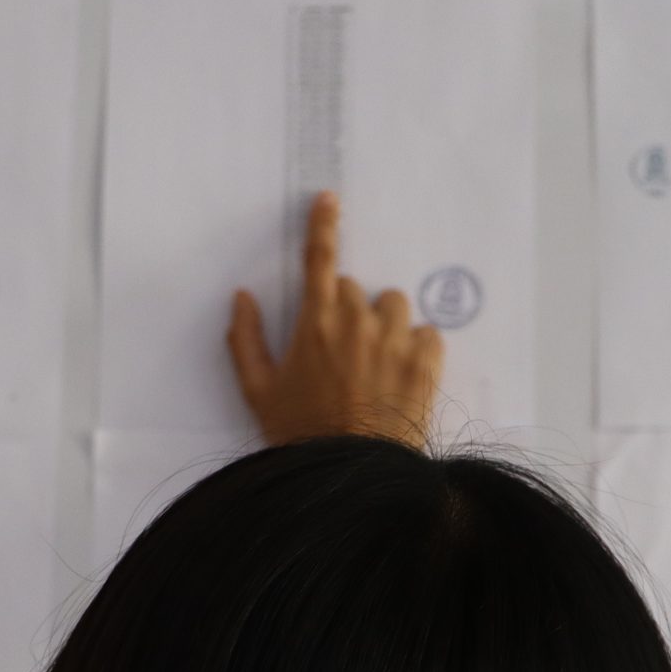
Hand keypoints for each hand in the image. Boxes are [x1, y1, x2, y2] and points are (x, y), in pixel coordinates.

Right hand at [226, 191, 443, 445]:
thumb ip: (244, 339)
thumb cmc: (300, 434)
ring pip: (395, 305)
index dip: (323, 224)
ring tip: (376, 362)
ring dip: (385, 323)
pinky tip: (403, 374)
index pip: (319, 258)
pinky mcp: (426, 361)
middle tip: (342, 352)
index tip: (329, 199)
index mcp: (314, 322)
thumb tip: (242, 297)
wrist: (352, 472)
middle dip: (348, 310)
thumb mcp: (258, 391)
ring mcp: (395, 339)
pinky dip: (418, 347)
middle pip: (355, 288)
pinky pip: (428, 333)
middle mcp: (357, 321)